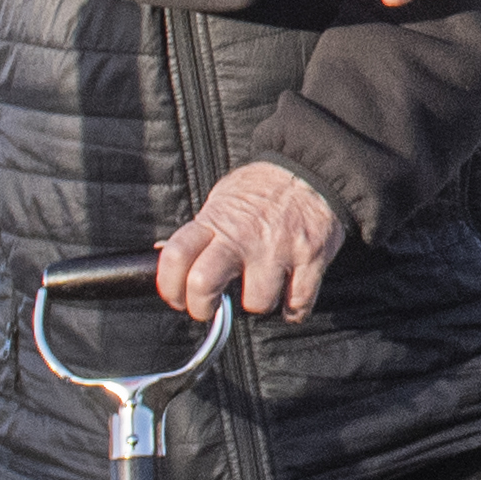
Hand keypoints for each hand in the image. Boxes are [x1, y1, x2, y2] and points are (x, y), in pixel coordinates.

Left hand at [151, 156, 342, 322]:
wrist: (311, 169)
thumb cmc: (264, 188)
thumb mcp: (223, 199)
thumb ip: (202, 231)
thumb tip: (170, 258)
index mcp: (216, 221)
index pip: (175, 256)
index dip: (169, 286)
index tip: (177, 297)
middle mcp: (244, 237)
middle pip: (203, 284)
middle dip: (202, 307)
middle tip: (209, 307)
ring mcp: (278, 250)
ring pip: (257, 303)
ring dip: (257, 304)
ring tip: (260, 288)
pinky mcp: (310, 260)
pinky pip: (297, 305)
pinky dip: (293, 310)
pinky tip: (288, 297)